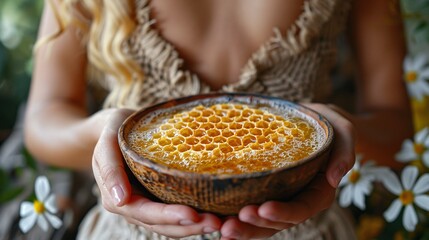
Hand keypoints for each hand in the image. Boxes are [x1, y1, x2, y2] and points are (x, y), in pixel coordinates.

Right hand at [91, 108, 221, 237]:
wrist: (115, 126)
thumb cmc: (113, 130)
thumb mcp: (107, 142)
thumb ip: (109, 168)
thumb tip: (120, 201)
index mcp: (116, 197)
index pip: (144, 213)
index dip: (167, 217)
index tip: (191, 215)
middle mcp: (132, 206)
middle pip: (161, 225)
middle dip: (188, 226)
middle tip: (216, 223)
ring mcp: (147, 204)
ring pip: (171, 225)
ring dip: (194, 227)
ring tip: (220, 222)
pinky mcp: (159, 197)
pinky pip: (175, 214)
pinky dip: (193, 217)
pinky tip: (215, 213)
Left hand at [219, 103, 355, 239]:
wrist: (311, 121)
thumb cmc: (327, 124)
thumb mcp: (342, 130)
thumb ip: (344, 152)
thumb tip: (335, 178)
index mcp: (318, 191)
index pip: (302, 209)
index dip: (283, 212)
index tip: (263, 208)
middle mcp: (297, 200)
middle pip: (277, 223)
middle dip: (254, 226)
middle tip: (230, 225)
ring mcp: (280, 198)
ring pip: (262, 223)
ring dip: (242, 229)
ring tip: (221, 228)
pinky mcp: (264, 191)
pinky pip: (251, 209)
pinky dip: (235, 218)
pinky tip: (217, 221)